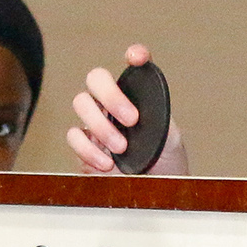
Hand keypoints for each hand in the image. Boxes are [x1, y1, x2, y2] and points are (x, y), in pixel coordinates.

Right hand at [65, 46, 191, 176]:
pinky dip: (89, 149)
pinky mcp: (83, 145)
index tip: (137, 58)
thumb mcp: (171, 137)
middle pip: (96, 78)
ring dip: (102, 126)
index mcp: (137, 95)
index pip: (134, 65)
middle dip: (112, 96)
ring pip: (81, 103)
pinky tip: (107, 163)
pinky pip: (74, 135)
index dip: (135, 55)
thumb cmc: (165, 162)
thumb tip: (145, 110)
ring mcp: (95, 122)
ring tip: (122, 148)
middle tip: (132, 120)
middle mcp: (112, 103)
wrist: (155, 191)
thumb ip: (160, 117)